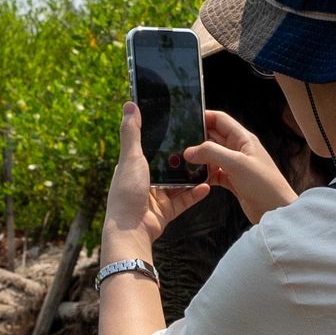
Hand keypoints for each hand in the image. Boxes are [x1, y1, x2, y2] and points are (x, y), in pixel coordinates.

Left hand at [103, 102, 210, 254]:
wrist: (130, 230)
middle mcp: (144, 181)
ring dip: (192, 176)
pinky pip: (184, 200)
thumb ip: (131, 132)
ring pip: (178, 183)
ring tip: (208, 163)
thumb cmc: (126, 191)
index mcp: (134, 167)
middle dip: (183, 158)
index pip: (151, 149)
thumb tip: (129, 105)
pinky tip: (208, 185)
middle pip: (167, 166)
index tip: (181, 129)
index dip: (164, 140)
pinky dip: (195, 194)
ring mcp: (155, 197)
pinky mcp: (165, 212)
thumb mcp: (130, 157)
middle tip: (201, 144)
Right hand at [188, 109, 297, 223]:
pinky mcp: (232, 180)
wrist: (276, 211)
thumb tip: (190, 151)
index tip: (186, 121)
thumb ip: (212, 153)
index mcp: (243, 139)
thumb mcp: (236, 164)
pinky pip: (214, 173)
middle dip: (197, 139)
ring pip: (212, 156)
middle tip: (180, 144)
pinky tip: (196, 178)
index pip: (220, 120)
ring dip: (200, 159)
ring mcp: (235, 165)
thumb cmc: (264, 185)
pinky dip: (204, 174)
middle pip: (213, 137)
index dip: (204, 117)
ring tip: (184, 162)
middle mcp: (239, 149)